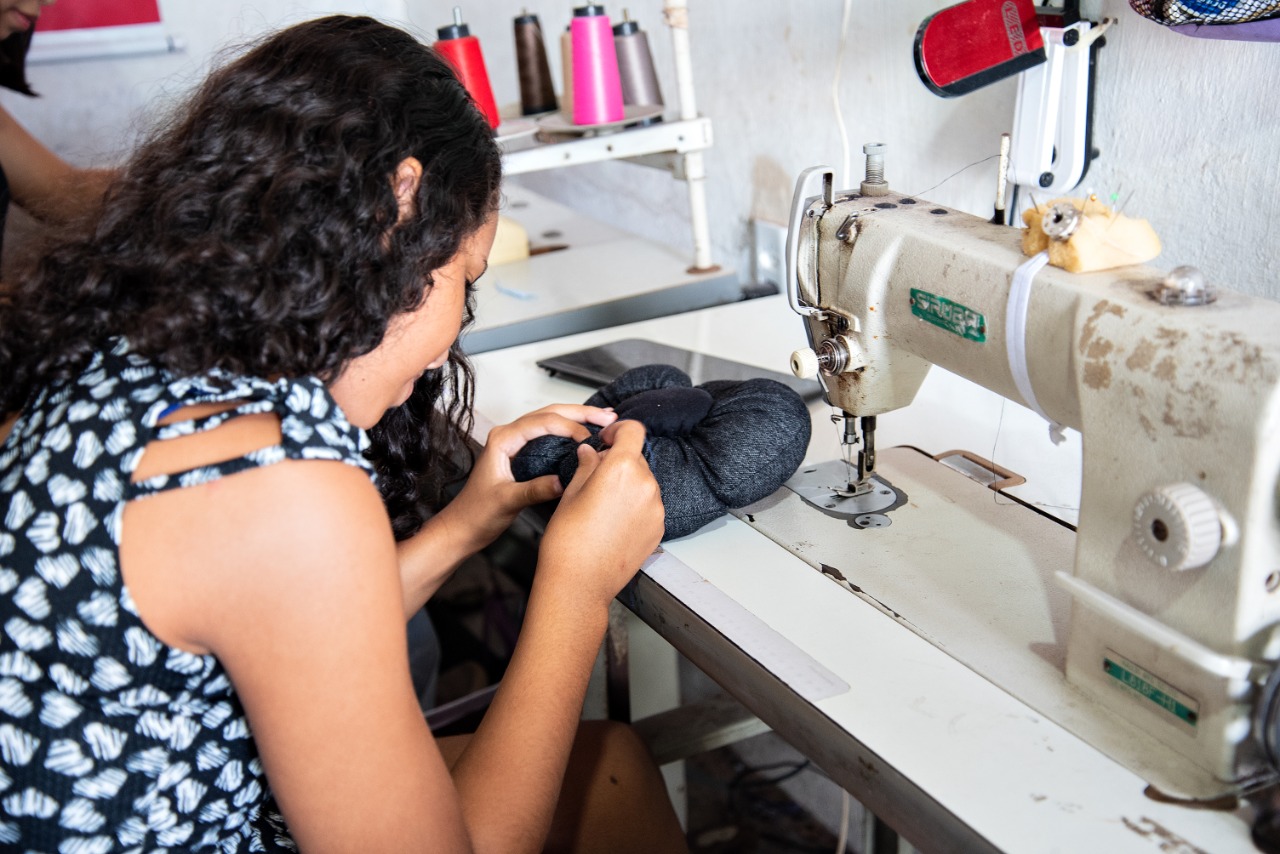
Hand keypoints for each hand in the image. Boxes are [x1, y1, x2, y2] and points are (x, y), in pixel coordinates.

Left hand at [439, 404, 617, 553]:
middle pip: (550, 413)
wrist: (463, 527)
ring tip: (605, 420)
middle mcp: (508, 435)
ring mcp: (515, 442)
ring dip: (578, 419)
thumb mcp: (506, 502)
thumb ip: (534, 490)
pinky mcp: (522, 453)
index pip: (543, 422)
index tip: (591, 440)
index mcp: (502, 439)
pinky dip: (570, 432)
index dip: (570, 427)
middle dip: (581, 414)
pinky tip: (586, 434)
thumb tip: (563, 481)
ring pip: (551, 420)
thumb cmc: (477, 514)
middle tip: (609, 418)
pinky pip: (550, 434)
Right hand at [536, 419, 663, 610]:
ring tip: (602, 504)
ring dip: (627, 483)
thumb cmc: (568, 541)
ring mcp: (655, 508)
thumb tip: (591, 453)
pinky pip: (649, 504)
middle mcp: (645, 485)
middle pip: (637, 457)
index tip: (606, 439)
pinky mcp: (658, 528)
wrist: (579, 583)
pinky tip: (613, 520)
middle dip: (618, 461)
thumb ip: (587, 466)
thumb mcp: (570, 493)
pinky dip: (635, 504)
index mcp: (621, 469)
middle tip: (594, 475)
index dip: (618, 430)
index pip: (632, 430)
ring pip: (644, 482)